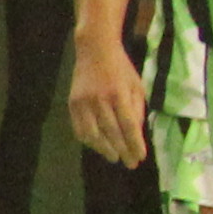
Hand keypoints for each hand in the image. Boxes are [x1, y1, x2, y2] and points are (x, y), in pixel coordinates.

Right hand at [68, 33, 149, 169]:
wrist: (95, 50)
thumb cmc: (121, 68)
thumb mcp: (136, 86)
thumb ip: (137, 110)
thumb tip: (135, 134)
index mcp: (119, 93)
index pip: (128, 125)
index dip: (134, 143)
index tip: (140, 157)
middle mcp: (99, 99)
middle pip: (112, 133)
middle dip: (123, 151)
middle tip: (130, 164)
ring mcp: (83, 102)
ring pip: (93, 134)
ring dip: (105, 149)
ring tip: (114, 157)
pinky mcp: (72, 103)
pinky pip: (79, 128)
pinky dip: (88, 140)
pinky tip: (98, 145)